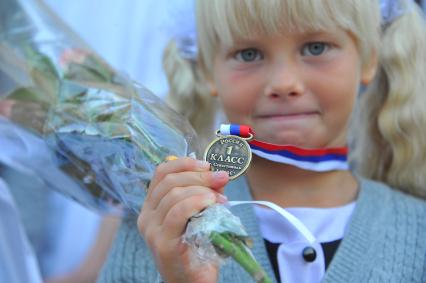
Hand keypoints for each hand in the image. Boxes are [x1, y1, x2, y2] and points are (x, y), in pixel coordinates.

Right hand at [138, 157, 228, 282]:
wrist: (193, 282)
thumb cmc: (197, 247)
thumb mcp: (199, 214)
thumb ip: (204, 194)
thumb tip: (219, 175)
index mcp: (152, 206)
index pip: (161, 173)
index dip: (184, 163)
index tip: (207, 164)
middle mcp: (146, 216)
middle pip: (169, 181)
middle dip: (199, 175)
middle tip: (221, 178)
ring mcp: (152, 230)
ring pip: (174, 195)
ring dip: (202, 190)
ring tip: (220, 198)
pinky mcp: (163, 243)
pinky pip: (178, 213)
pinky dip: (197, 202)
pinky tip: (212, 204)